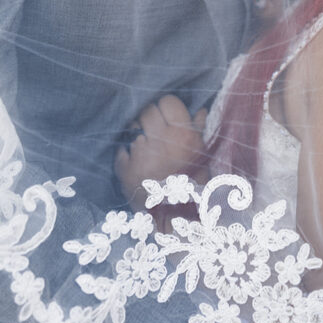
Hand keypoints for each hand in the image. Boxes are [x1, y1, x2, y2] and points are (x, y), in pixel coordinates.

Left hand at [114, 95, 207, 210]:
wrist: (176, 220)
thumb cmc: (193, 185)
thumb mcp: (202, 156)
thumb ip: (199, 130)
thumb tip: (200, 109)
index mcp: (182, 135)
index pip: (168, 101)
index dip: (167, 107)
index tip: (167, 114)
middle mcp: (160, 140)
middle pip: (148, 110)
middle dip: (150, 116)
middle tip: (154, 127)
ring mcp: (140, 154)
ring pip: (132, 126)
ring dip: (137, 132)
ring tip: (144, 143)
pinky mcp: (124, 168)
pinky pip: (121, 147)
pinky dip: (126, 151)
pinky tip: (135, 158)